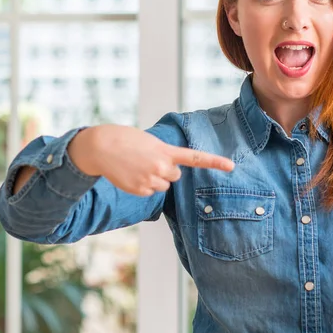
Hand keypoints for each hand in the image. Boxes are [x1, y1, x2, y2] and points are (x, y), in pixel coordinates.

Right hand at [68, 125, 234, 196]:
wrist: (101, 146)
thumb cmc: (126, 140)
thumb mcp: (150, 141)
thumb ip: (164, 154)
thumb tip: (170, 170)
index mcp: (167, 151)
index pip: (196, 158)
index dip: (215, 162)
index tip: (231, 166)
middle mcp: (162, 167)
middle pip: (176, 176)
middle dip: (166, 170)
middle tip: (149, 160)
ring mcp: (151, 180)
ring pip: (163, 186)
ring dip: (155, 178)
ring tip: (138, 166)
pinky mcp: (140, 190)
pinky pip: (150, 192)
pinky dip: (143, 185)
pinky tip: (131, 174)